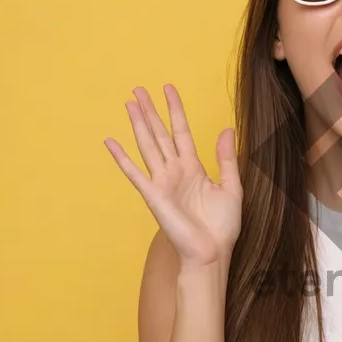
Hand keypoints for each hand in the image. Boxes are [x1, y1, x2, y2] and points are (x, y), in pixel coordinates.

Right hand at [104, 85, 241, 270]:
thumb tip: (226, 129)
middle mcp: (175, 171)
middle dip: (150, 111)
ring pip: (148, 145)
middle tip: (138, 89)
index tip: (168, 89)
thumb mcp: (231, 187)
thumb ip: (226, 159)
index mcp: (193, 168)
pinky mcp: (154, 195)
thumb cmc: (222, 226)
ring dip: (138, 124)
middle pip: (160, 134)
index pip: (181, 132)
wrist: (213, 253)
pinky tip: (110, 142)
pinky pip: (135, 173)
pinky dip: (122, 158)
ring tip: (129, 103)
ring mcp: (163, 182)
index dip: (175, 110)